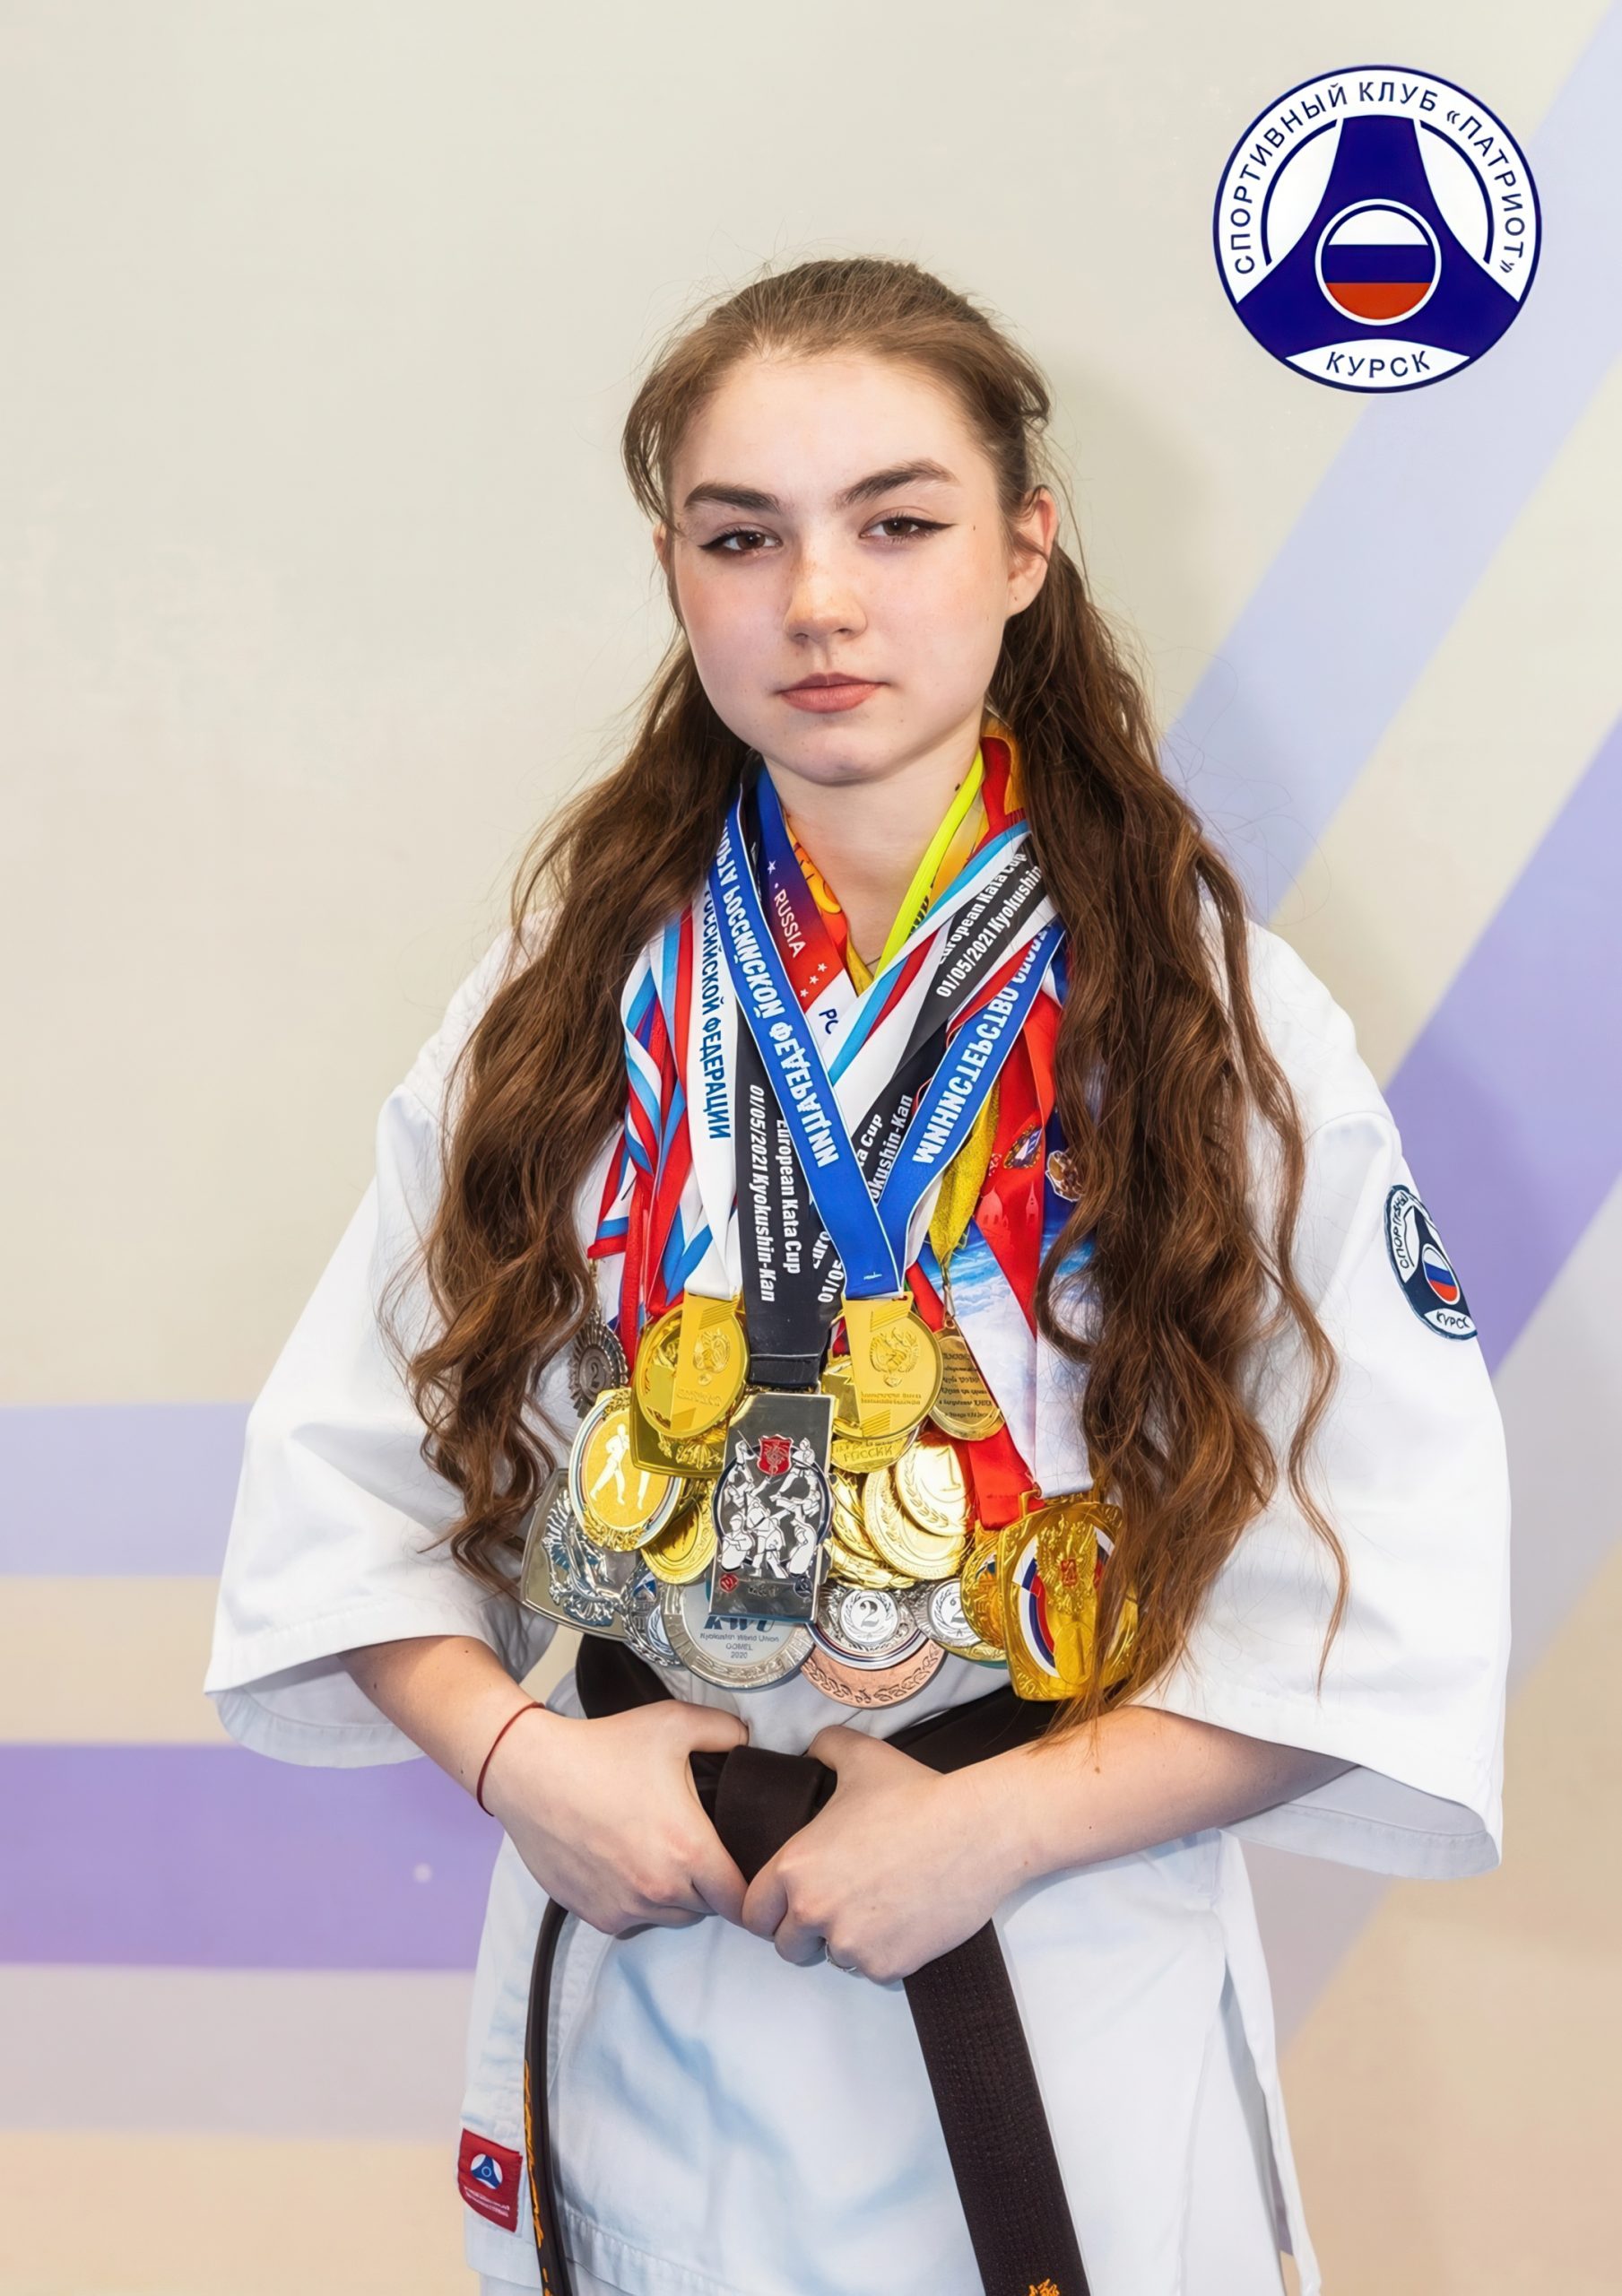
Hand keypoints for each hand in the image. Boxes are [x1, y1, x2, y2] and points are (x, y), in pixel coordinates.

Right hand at [481, 1700, 749, 1936]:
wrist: (532, 1774)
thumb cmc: (603, 1749)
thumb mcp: (674, 1724)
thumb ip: (726, 1731)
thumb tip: (749, 1741)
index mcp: (690, 1850)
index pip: (741, 1899)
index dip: (749, 1888)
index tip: (742, 1870)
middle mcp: (661, 1889)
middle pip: (708, 1908)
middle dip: (710, 1885)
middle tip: (696, 1848)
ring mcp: (627, 1908)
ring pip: (672, 1916)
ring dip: (675, 1895)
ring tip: (660, 1853)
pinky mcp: (597, 1915)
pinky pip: (634, 1919)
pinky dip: (638, 1901)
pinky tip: (626, 1864)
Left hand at [740, 1726, 1019, 1982]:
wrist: (977, 1832)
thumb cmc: (917, 1795)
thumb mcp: (862, 1757)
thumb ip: (824, 1748)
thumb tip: (810, 1750)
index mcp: (795, 1868)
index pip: (753, 1912)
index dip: (770, 1908)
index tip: (789, 1904)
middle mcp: (814, 1913)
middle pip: (788, 1946)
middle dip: (806, 1933)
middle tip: (836, 1907)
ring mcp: (851, 1944)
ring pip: (834, 1959)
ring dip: (848, 1942)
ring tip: (877, 1907)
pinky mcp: (887, 1967)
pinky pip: (873, 1971)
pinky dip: (884, 1955)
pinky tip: (904, 1921)